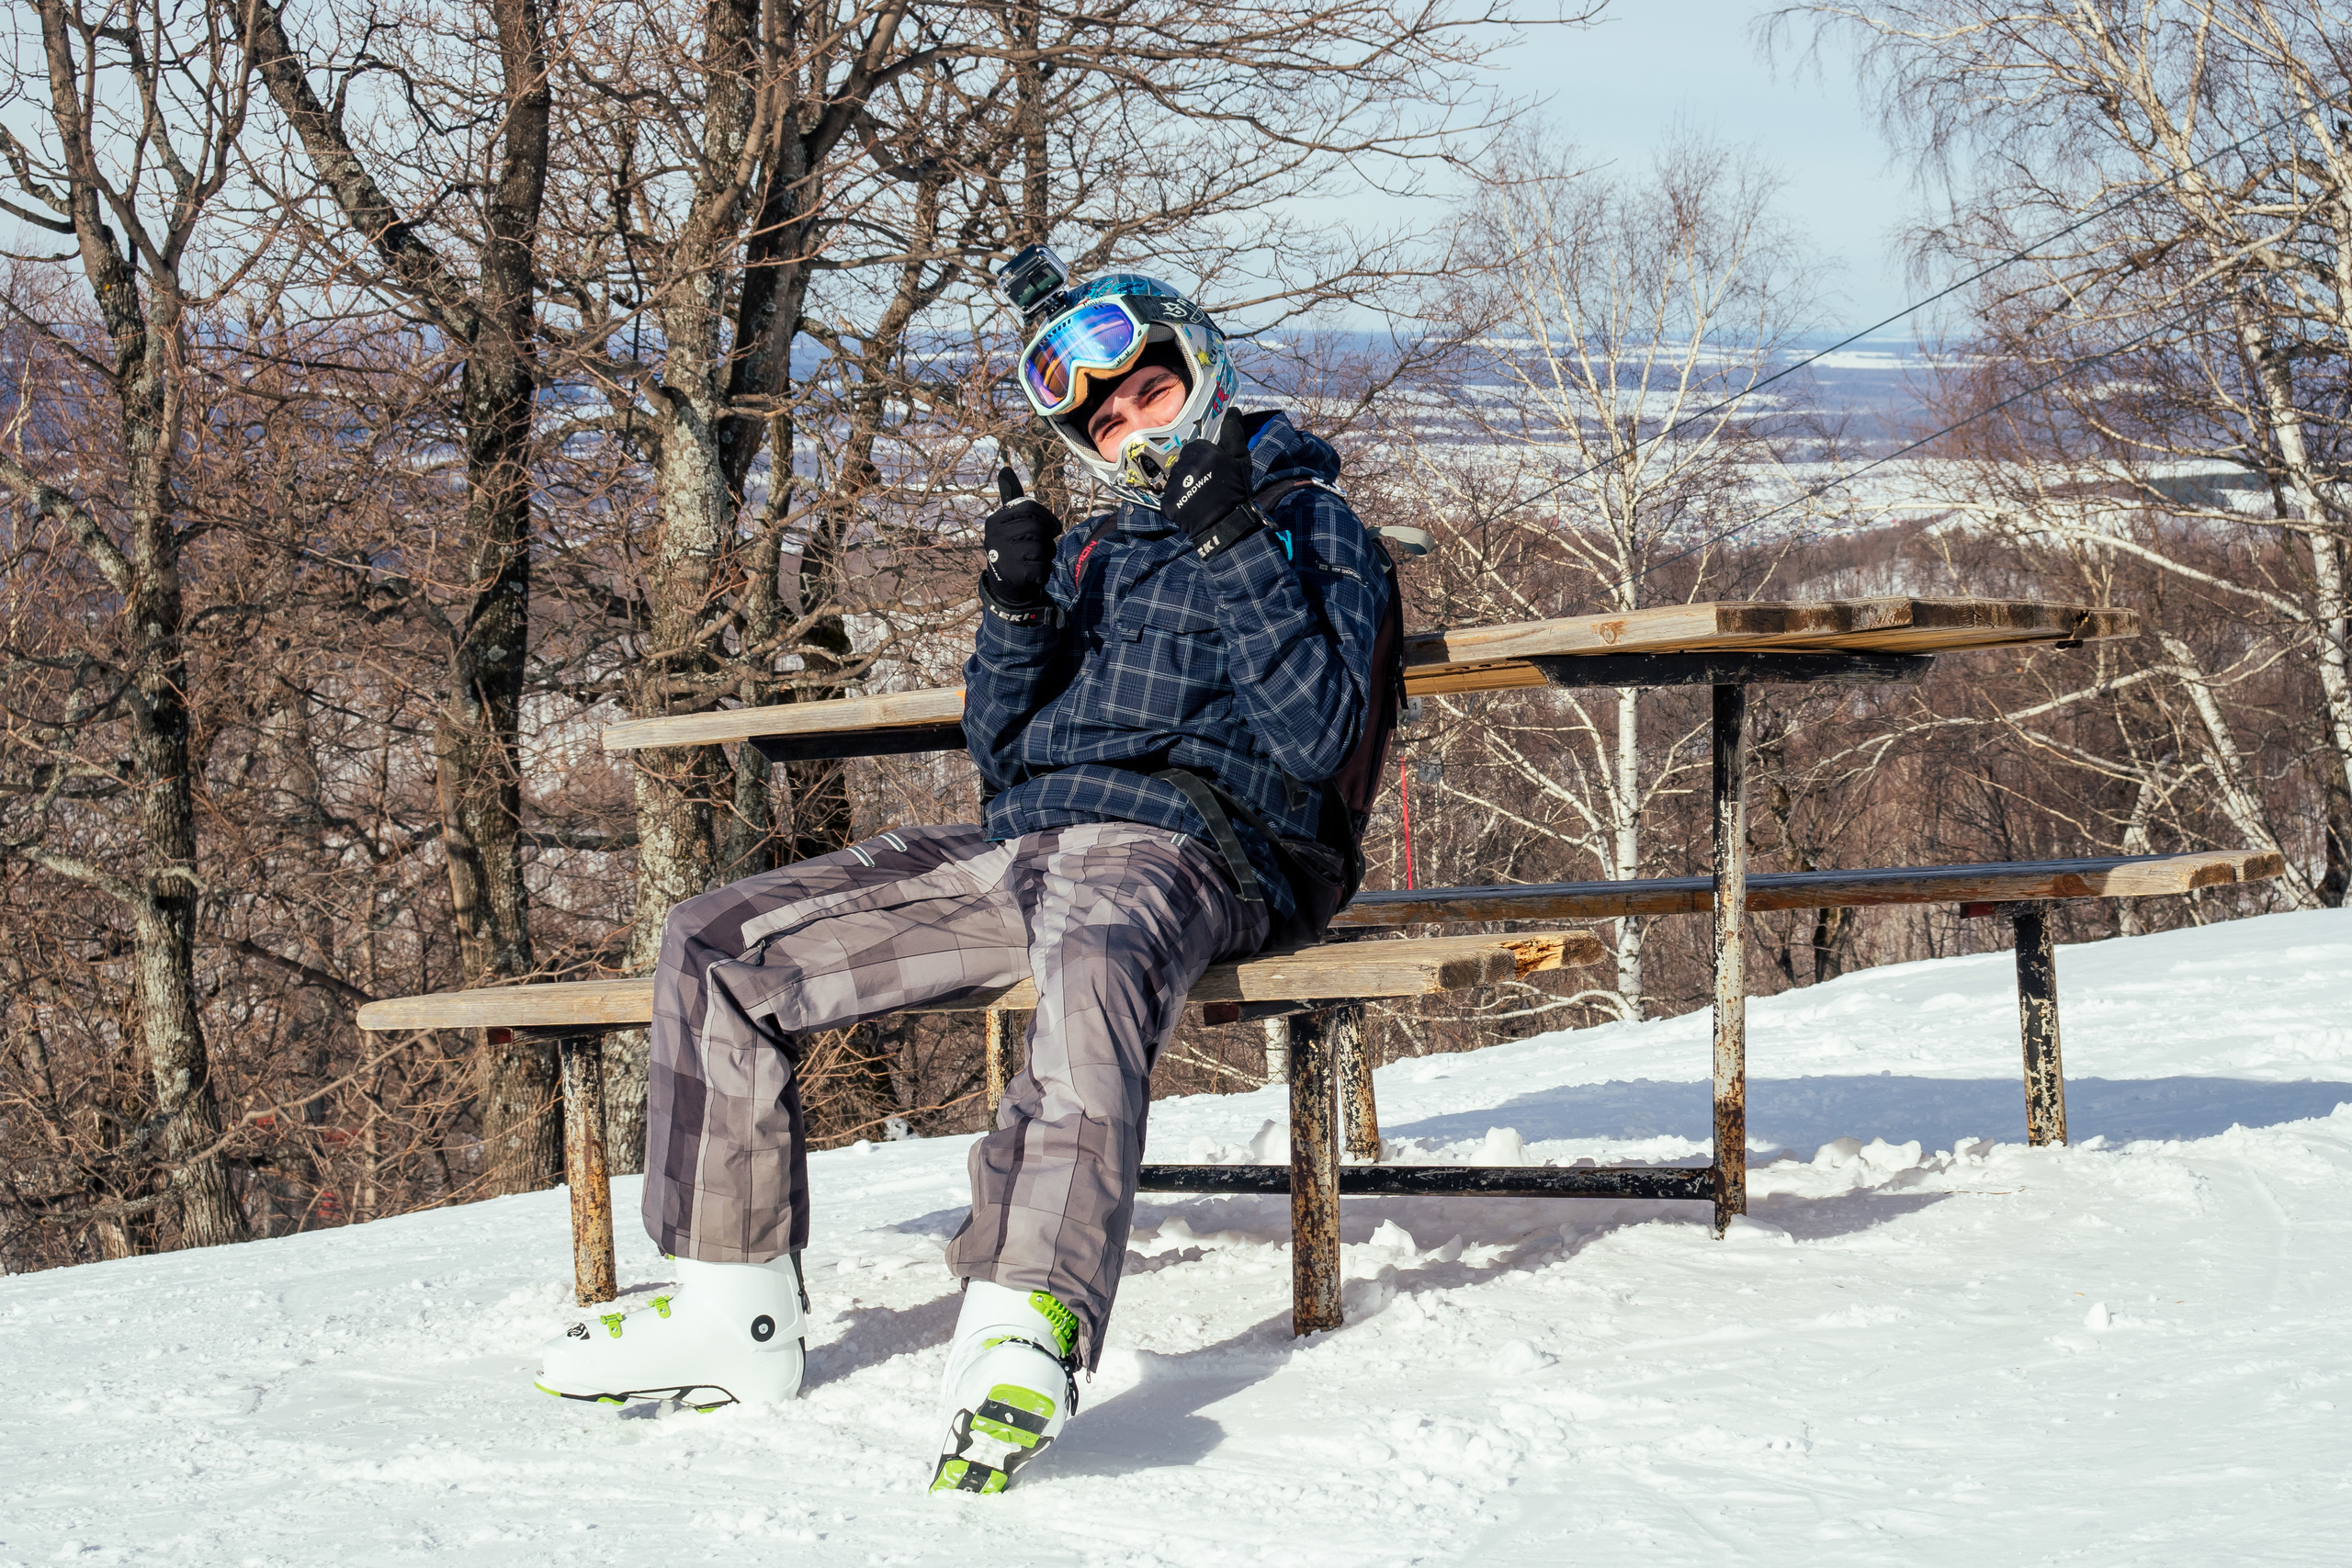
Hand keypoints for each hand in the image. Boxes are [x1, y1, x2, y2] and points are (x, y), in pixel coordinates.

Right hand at [982, 466, 1060, 606]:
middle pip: (1036, 527)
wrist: (1007, 586)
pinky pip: (1043, 566)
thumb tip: (1005, 469)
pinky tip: (1034, 574)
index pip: (1029, 507)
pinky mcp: (1013, 573)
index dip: (1047, 517)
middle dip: (1047, 538)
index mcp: (994, 521)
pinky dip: (1044, 571)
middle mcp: (994, 536)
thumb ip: (1010, 498)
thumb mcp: (1010, 523)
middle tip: (1043, 548)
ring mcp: (1002, 555)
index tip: (1053, 529)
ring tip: (1036, 560)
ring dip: (1047, 555)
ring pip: (1041, 546)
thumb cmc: (1014, 548)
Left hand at [1161, 418, 1261, 557]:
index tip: (1215, 468)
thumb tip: (1232, 410)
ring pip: (1177, 476)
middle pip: (1185, 460)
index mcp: (1200, 451)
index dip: (1207, 456)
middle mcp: (1183, 464)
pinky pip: (1170, 494)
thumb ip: (1234, 433)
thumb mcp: (1241, 459)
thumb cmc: (1236, 490)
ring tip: (1201, 495)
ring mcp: (1173, 483)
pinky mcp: (1166, 501)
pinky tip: (1192, 505)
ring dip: (1186, 483)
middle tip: (1209, 483)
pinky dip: (1179, 499)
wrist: (1225, 524)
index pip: (1197, 446)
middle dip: (1194, 468)